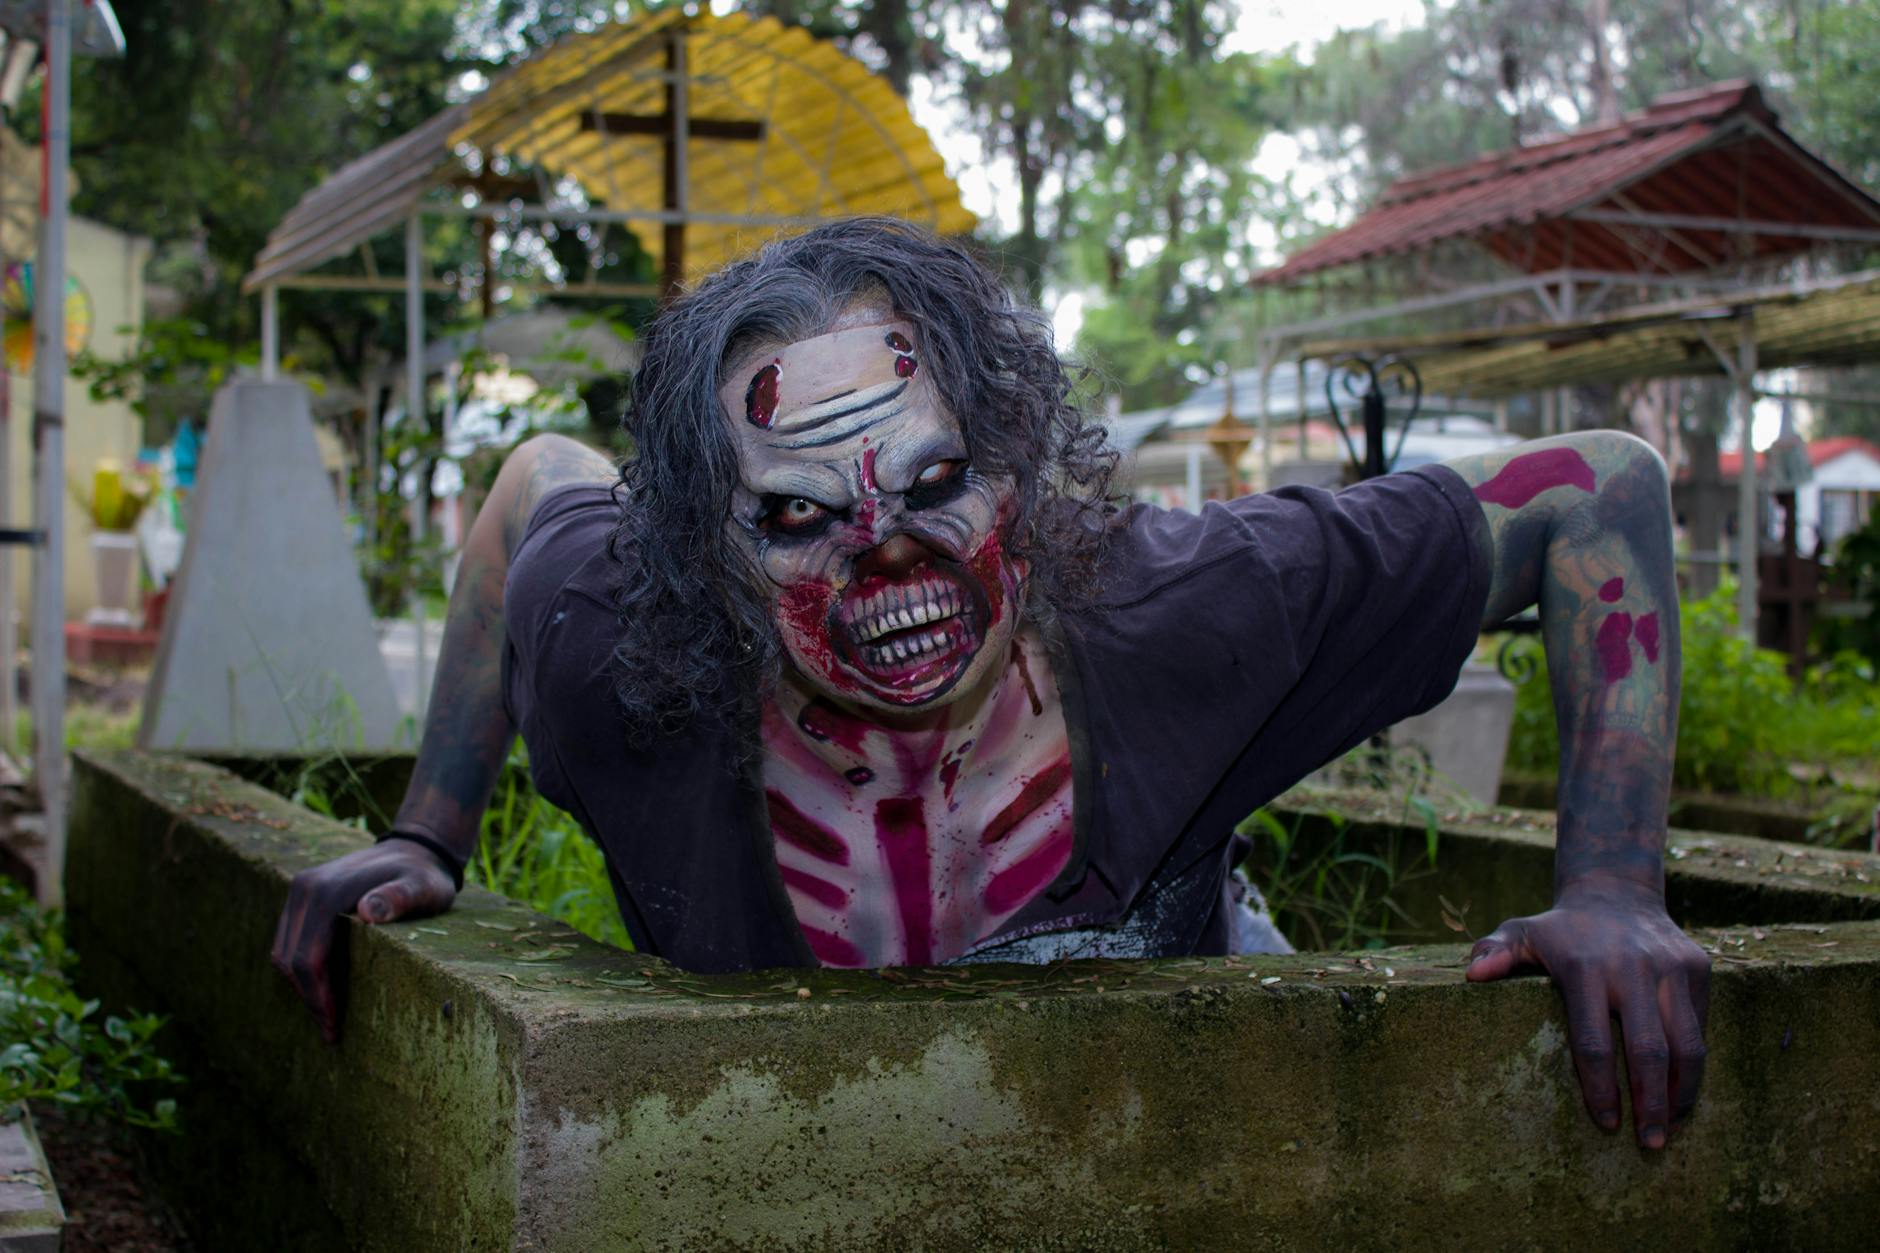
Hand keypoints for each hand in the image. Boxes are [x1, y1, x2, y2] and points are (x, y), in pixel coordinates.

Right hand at [270, 840, 457, 1043]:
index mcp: (326, 892)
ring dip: (302, 986)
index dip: (318, 996)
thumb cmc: (423, 875)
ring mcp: (300, 890)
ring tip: (328, 1014)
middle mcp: (305, 889)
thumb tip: (368, 912)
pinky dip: (301, 967)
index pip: (308, 957)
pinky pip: (290, 939)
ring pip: (283, 951)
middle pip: (290, 958)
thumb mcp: (423, 888)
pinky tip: (325, 986)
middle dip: (308, 998)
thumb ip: (400, 898)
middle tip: (331, 1030)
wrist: (414, 848)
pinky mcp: (303, 895)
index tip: (333, 1026)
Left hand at [1464, 878, 1709, 1148]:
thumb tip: (1472, 976)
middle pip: (1648, 1051)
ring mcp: (1670, 968)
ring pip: (1688, 1044)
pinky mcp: (1697, 968)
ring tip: (1669, 1127)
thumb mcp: (1521, 932)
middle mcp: (1632, 968)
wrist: (1617, 890)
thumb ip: (1496, 952)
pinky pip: (1701, 1025)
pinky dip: (1695, 1065)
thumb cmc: (1561, 929)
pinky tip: (1680, 1092)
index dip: (1600, 1088)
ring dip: (1681, 1093)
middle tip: (1648, 1144)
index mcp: (1584, 967)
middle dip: (1651, 1104)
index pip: (1593, 1041)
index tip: (1606, 1123)